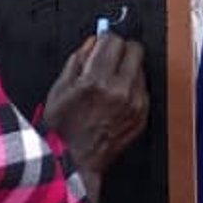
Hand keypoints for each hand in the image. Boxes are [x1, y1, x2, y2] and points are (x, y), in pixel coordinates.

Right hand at [42, 33, 149, 202]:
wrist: (74, 163)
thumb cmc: (62, 130)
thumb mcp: (59, 89)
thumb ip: (78, 59)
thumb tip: (93, 41)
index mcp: (97, 81)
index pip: (114, 40)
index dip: (105, 39)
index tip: (100, 44)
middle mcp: (121, 90)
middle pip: (135, 48)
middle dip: (121, 50)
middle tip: (108, 59)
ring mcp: (135, 104)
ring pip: (141, 67)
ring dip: (128, 68)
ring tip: (109, 83)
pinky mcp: (142, 115)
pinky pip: (144, 88)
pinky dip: (132, 87)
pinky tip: (116, 98)